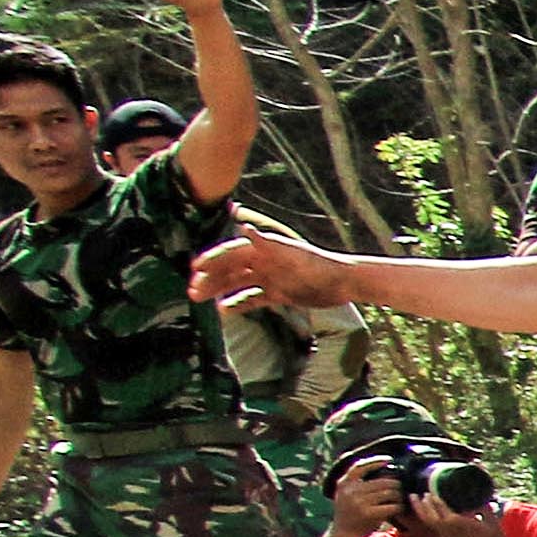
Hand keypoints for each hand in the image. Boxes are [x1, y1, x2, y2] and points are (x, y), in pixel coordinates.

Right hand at [192, 223, 348, 309]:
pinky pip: (253, 298)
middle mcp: (265, 261)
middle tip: (193, 292)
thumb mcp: (293, 254)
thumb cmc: (320, 265)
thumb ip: (267, 243)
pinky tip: (224, 311)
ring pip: (237, 283)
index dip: (212, 258)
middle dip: (210, 278)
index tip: (195, 268)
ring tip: (200, 301)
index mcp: (265, 249)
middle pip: (230, 268)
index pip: (231, 251)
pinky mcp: (279, 293)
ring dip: (219, 290)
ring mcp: (271, 277)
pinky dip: (238, 303)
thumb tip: (243, 226)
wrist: (344, 282)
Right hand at [329, 460, 406, 536]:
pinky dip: (399, 506)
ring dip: (399, 496)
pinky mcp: (369, 514)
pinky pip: (392, 506)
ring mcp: (359, 502)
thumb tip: (384, 470)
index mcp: (344, 484)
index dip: (375, 461)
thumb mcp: (346, 495)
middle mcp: (350, 491)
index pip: (360, 467)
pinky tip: (400, 508)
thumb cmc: (350, 514)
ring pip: (390, 493)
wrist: (343, 535)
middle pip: (383, 481)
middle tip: (402, 488)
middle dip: (396, 485)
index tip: (389, 460)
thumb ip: (358, 484)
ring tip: (401, 499)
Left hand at [408, 488, 505, 536]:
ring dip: (421, 512)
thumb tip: (480, 497)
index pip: (440, 506)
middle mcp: (447, 530)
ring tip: (416, 503)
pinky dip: (430, 519)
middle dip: (420, 504)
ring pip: (429, 523)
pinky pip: (436, 528)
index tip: (430, 488)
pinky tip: (433, 515)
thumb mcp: (491, 520)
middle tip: (415, 494)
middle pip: (428, 516)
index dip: (434, 497)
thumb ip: (483, 507)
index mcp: (457, 522)